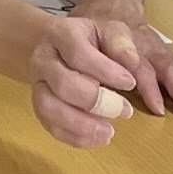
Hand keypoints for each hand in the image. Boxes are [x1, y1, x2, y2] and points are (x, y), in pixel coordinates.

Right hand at [24, 14, 155, 149]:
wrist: (59, 46)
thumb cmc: (92, 40)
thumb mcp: (112, 34)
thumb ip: (125, 50)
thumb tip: (134, 72)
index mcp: (63, 34)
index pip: (79, 54)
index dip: (105, 71)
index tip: (130, 84)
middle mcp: (44, 58)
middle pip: (63, 84)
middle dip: (96, 102)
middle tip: (125, 111)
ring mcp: (38, 83)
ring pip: (49, 108)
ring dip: (81, 125)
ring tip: (109, 133)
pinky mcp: (39, 105)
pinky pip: (50, 125)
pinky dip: (74, 137)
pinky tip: (97, 139)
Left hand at [76, 0, 172, 121]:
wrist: (111, 1)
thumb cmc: (94, 23)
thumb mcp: (81, 35)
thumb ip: (86, 58)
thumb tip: (88, 85)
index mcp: (125, 42)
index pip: (139, 66)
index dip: (149, 86)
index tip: (157, 106)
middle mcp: (146, 46)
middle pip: (166, 68)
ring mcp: (158, 49)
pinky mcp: (166, 53)